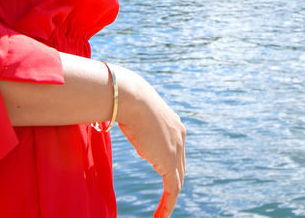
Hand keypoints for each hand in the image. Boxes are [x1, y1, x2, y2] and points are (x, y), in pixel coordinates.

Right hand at [114, 65, 184, 217]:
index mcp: (173, 124)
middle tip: (165, 201)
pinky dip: (167, 204)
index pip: (175, 150)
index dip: (168, 164)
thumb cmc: (124, 100)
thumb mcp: (133, 113)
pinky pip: (172, 189)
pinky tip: (161, 216)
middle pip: (179, 167)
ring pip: (177, 181)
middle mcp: (179, 136)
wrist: (130, 98)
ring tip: (161, 215)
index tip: (159, 173)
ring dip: (169, 200)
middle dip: (172, 184)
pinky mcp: (169, 161)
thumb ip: (135, 125)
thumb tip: (126, 129)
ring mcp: (176, 149)